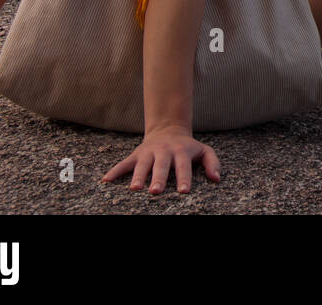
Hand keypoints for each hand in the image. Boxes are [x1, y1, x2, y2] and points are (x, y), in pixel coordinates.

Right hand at [101, 125, 221, 194]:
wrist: (168, 129)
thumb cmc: (188, 148)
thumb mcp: (204, 151)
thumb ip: (213, 163)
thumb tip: (216, 179)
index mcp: (182, 152)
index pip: (183, 166)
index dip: (184, 178)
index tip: (183, 191)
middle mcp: (165, 152)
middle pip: (162, 166)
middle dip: (158, 178)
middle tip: (156, 191)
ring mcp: (149, 153)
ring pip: (142, 164)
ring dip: (138, 175)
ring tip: (135, 188)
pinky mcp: (136, 155)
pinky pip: (124, 163)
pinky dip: (115, 171)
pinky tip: (106, 181)